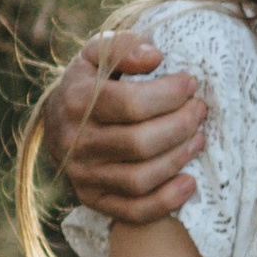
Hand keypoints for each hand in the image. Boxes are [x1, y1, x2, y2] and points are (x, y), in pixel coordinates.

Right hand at [42, 28, 206, 224]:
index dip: (168, 95)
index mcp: (75, 101)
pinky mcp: (92, 199)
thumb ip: (123, 45)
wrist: (57, 121)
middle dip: (180, 127)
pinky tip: (190, 182)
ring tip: (199, 139)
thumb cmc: (89, 82)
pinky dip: (166, 201)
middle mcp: (74, 142)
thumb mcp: (97, 53)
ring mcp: (82, 175)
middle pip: (139, 144)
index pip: (130, 104)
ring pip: (139, 179)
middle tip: (200, 111)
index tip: (191, 84)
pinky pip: (133, 211)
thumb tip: (155, 56)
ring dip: (178, 160)